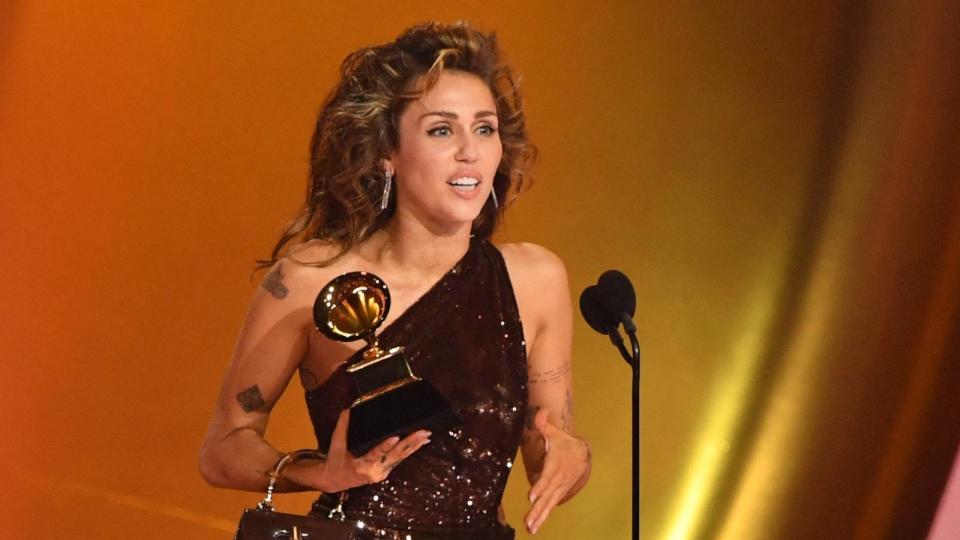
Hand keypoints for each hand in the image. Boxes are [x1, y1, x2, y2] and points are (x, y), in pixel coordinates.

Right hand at [289, 409, 430, 492]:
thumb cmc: (335, 460)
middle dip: (410, 443)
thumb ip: (344, 425)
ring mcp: (382, 472)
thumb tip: (351, 407)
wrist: (335, 480)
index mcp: (360, 465)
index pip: (375, 454)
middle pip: (395, 455)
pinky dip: (412, 449)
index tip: (396, 437)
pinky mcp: (387, 470)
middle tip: (423, 432)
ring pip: (401, 457)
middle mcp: (374, 470)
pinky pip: (400, 459)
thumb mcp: (336, 442)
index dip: (385, 446)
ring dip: (415, 445)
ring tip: (427, 434)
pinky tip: (423, 441)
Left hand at [524, 408, 589, 534]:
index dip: (540, 486)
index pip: (547, 477)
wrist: (584, 453)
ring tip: (530, 528)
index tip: (531, 496)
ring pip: (549, 504)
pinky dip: (543, 516)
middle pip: (547, 495)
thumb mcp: (555, 433)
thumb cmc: (565, 443)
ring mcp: (560, 488)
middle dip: (538, 508)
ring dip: (540, 516)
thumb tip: (539, 411)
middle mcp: (558, 479)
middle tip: (528, 521)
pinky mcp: (560, 493)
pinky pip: (551, 506)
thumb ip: (543, 424)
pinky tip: (535, 526)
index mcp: (556, 465)